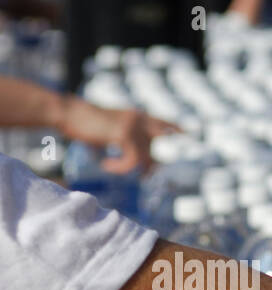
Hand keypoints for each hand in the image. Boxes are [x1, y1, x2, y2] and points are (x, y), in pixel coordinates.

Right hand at [58, 97, 177, 172]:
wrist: (68, 113)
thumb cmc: (84, 123)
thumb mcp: (109, 130)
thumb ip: (124, 140)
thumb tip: (137, 161)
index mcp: (136, 115)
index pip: (162, 122)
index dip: (174, 128)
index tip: (187, 133)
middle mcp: (138, 118)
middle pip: (159, 142)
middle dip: (152, 163)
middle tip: (144, 176)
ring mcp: (133, 125)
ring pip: (145, 157)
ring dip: (127, 167)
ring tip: (109, 166)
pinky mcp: (125, 134)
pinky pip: (133, 161)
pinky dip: (120, 167)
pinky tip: (106, 164)